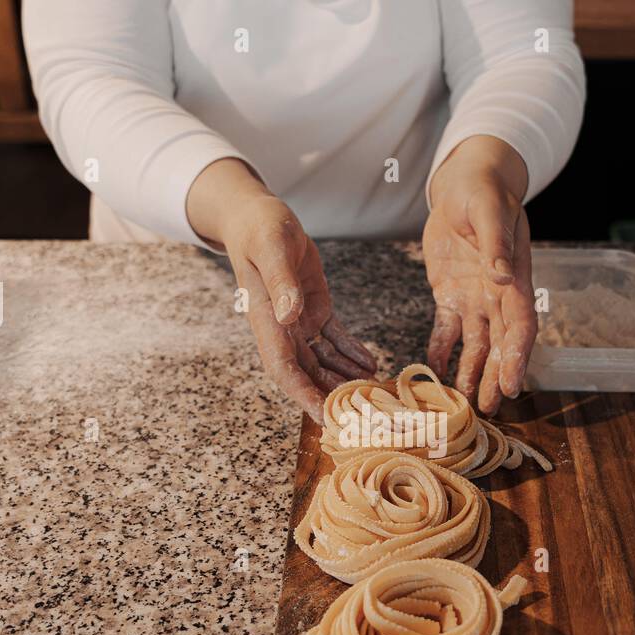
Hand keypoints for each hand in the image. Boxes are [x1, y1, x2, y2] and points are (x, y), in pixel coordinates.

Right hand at [188, 159, 375, 420]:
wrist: (258, 217)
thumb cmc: (259, 229)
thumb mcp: (272, 248)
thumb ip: (281, 281)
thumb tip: (290, 315)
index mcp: (267, 320)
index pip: (284, 369)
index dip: (303, 395)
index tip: (325, 417)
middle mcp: (282, 329)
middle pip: (307, 374)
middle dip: (332, 395)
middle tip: (363, 414)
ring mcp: (299, 321)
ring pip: (323, 362)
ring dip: (346, 378)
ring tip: (375, 393)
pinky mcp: (315, 309)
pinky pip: (335, 339)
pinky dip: (352, 353)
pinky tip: (372, 364)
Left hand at [423, 136, 535, 415]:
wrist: (464, 183)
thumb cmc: (483, 192)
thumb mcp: (489, 212)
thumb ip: (496, 245)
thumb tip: (504, 277)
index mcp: (515, 281)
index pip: (521, 327)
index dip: (518, 358)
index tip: (512, 385)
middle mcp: (497, 297)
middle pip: (499, 346)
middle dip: (495, 377)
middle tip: (488, 409)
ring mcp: (474, 299)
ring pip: (475, 346)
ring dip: (470, 374)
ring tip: (463, 403)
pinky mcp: (450, 296)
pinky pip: (446, 331)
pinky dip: (441, 352)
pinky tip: (433, 372)